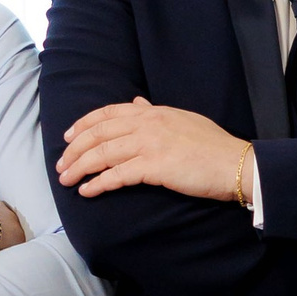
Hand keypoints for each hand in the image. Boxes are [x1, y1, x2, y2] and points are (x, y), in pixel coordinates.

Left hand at [58, 97, 248, 200]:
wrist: (235, 163)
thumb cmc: (212, 146)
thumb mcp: (182, 119)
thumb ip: (156, 113)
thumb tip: (137, 104)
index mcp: (153, 112)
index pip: (108, 113)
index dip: (84, 124)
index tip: (68, 137)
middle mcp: (147, 124)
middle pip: (99, 133)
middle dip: (75, 150)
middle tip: (61, 165)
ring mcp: (150, 144)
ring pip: (102, 153)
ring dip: (80, 167)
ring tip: (67, 180)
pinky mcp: (154, 167)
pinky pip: (117, 175)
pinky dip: (98, 183)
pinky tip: (87, 191)